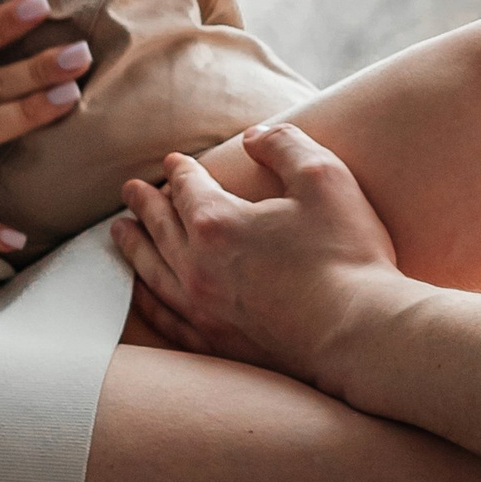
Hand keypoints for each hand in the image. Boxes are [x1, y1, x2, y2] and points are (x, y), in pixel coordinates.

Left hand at [114, 124, 409, 387]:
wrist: (360, 333)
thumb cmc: (347, 253)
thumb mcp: (323, 177)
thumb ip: (284, 145)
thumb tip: (253, 137)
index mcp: (217, 222)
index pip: (187, 187)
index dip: (180, 170)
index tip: (173, 161)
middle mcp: (197, 266)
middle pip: (158, 227)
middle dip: (143, 205)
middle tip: (129, 191)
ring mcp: (202, 310)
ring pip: (152, 272)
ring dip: (134, 247)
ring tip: (120, 233)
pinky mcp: (215, 344)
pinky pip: (166, 318)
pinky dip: (148, 301)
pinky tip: (144, 295)